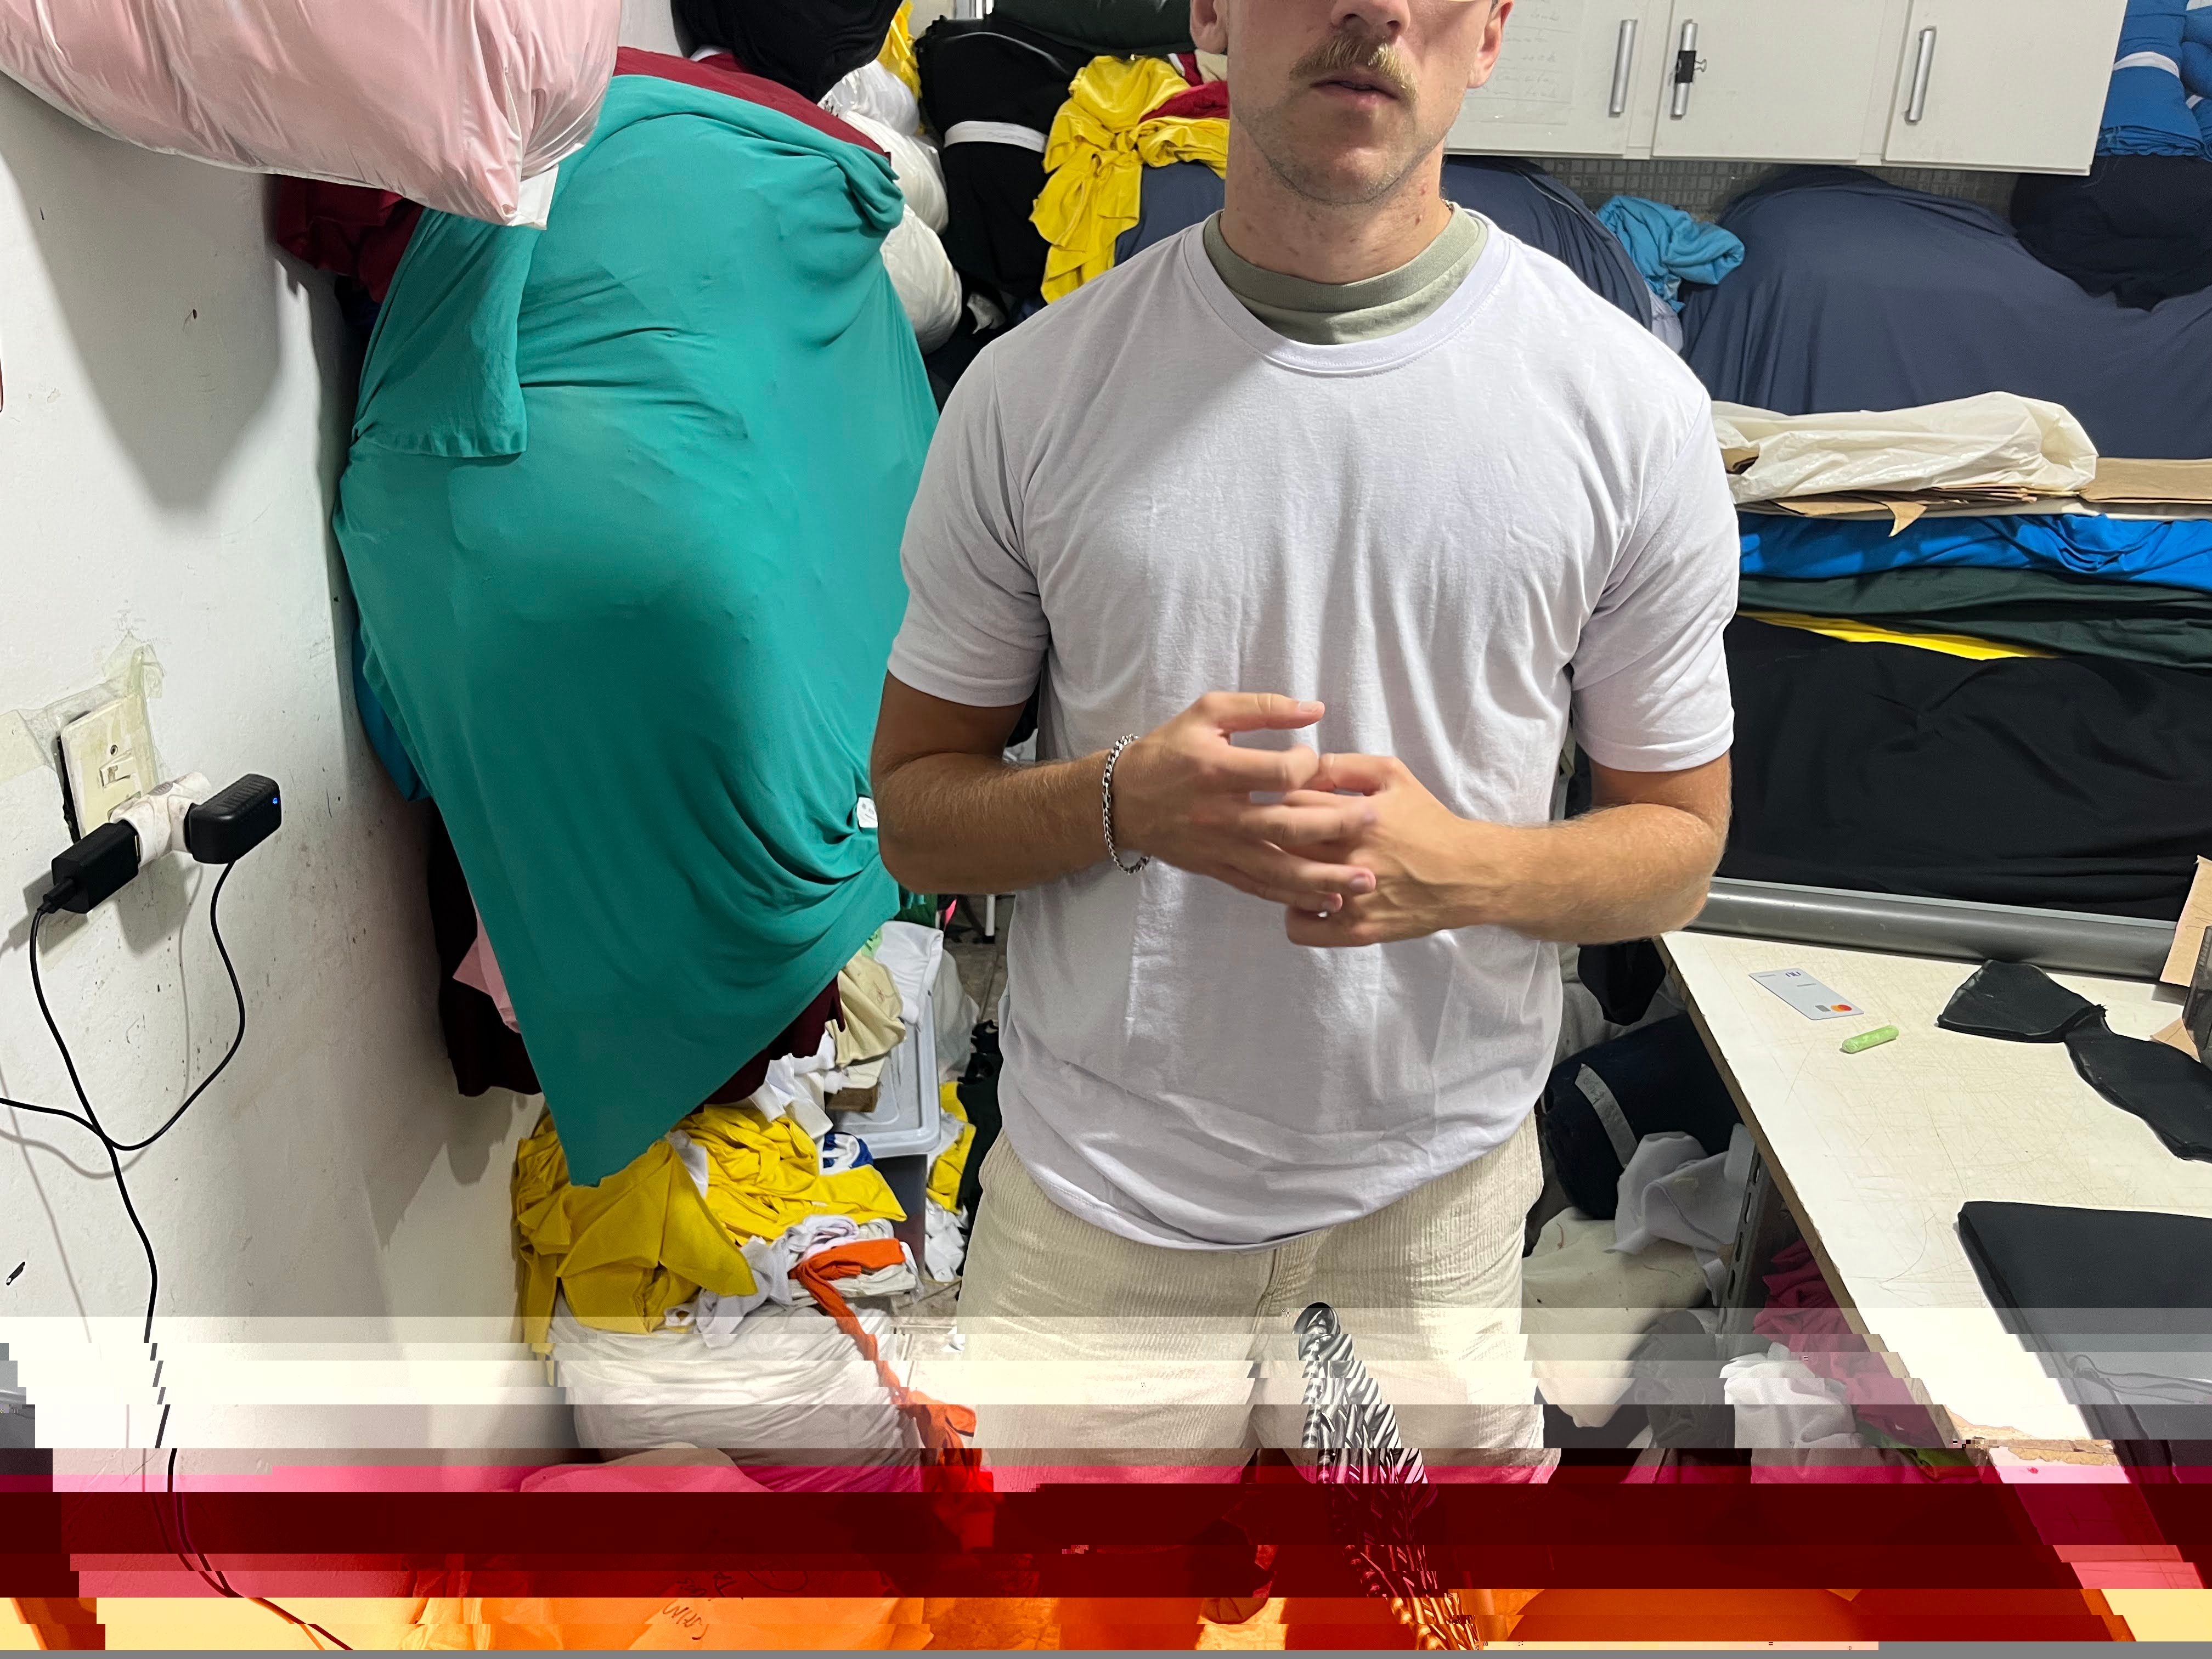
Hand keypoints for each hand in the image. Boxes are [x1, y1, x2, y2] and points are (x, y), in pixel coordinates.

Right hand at [1110, 693, 1380, 912]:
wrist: (1121, 798)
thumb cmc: (1170, 749)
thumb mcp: (1208, 712)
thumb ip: (1262, 708)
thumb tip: (1316, 710)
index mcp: (1217, 769)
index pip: (1277, 773)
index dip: (1308, 765)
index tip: (1316, 761)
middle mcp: (1218, 813)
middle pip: (1286, 825)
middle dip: (1334, 825)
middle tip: (1373, 822)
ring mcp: (1218, 846)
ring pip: (1277, 867)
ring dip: (1323, 877)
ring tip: (1364, 881)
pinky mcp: (1216, 868)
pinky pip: (1259, 887)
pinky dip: (1294, 897)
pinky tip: (1329, 901)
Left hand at [1278, 753, 1518, 946]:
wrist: (1468, 874)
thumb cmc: (1428, 821)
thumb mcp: (1393, 775)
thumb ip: (1346, 765)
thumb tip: (1302, 768)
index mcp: (1358, 817)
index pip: (1289, 802)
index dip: (1277, 800)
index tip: (1282, 804)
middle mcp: (1352, 858)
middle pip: (1282, 843)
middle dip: (1272, 835)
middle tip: (1277, 833)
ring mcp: (1353, 898)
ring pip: (1285, 884)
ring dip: (1280, 872)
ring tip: (1293, 863)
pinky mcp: (1357, 931)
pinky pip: (1299, 928)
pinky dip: (1295, 914)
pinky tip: (1308, 899)